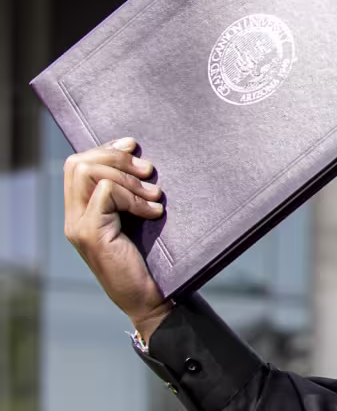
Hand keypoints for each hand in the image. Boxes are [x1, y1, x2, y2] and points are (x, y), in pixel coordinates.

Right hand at [63, 138, 171, 339]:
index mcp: (80, 211)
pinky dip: (135, 197)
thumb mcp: (134, 218)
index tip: (133, 146)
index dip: (105, 149)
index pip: (77, 165)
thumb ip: (127, 193)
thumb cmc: (148, 257)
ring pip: (91, 173)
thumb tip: (138, 155)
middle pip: (79, 163)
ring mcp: (78, 226)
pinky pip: (108, 192)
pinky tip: (154, 212)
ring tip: (156, 194)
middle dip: (116, 157)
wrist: (149, 297)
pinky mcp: (91, 234)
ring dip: (130, 177)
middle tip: (148, 169)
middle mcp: (73, 218)